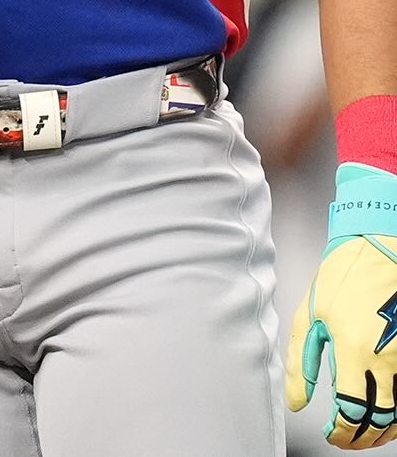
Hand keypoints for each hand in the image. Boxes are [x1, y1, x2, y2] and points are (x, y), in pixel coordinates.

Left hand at [287, 166, 396, 446]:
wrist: (377, 245)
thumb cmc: (342, 274)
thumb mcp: (310, 313)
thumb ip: (301, 361)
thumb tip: (297, 401)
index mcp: (353, 348)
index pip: (351, 411)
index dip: (342, 433)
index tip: (332, 434)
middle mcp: (385, 357)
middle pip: (380, 420)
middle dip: (362, 438)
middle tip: (348, 439)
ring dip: (384, 430)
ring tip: (366, 432)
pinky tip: (386, 411)